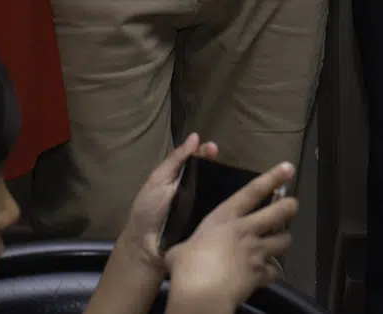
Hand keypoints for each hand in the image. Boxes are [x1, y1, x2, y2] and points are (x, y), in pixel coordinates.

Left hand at [113, 133, 220, 274]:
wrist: (145, 246)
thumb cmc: (147, 210)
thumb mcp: (158, 180)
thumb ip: (175, 160)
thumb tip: (194, 137)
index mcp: (182, 178)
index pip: (199, 161)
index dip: (206, 153)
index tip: (212, 148)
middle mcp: (196, 191)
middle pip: (212, 175)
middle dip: (218, 164)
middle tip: (220, 157)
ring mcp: (204, 209)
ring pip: (220, 193)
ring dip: (227, 184)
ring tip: (232, 175)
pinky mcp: (209, 225)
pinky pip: (221, 213)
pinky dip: (229, 206)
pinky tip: (237, 198)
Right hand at [164, 160, 297, 312]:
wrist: (203, 294)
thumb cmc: (187, 267)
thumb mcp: (180, 250)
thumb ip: (187, 247)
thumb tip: (179, 254)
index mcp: (225, 218)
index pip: (252, 191)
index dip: (272, 177)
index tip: (288, 167)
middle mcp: (246, 230)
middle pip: (279, 212)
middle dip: (289, 206)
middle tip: (292, 205)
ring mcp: (256, 252)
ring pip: (284, 240)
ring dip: (284, 240)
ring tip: (281, 240)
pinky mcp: (261, 273)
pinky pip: (274, 271)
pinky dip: (271, 272)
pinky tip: (266, 273)